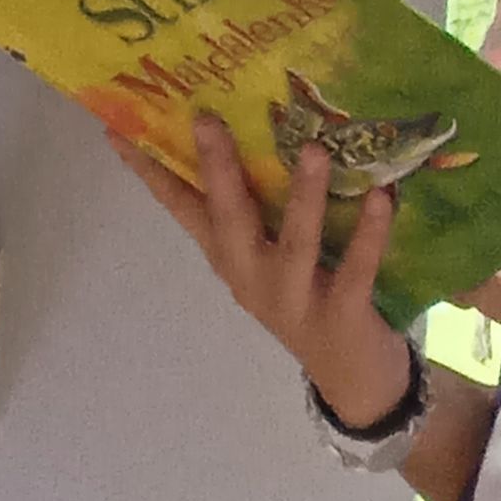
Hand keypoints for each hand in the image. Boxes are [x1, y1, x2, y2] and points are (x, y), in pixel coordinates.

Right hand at [107, 117, 413, 425]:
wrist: (354, 380)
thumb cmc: (312, 299)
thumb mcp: (272, 258)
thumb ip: (260, 210)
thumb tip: (266, 130)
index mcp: (230, 259)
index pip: (182, 210)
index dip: (151, 173)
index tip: (117, 130)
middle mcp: (253, 278)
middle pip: (229, 220)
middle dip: (218, 171)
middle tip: (207, 119)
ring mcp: (296, 300)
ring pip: (295, 243)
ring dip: (303, 196)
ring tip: (312, 149)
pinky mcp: (343, 316)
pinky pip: (357, 269)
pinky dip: (370, 233)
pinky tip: (382, 197)